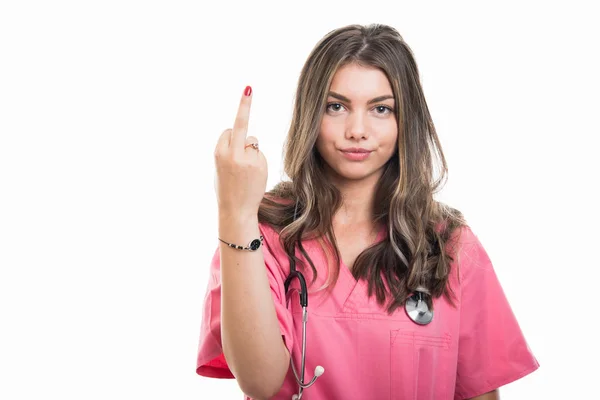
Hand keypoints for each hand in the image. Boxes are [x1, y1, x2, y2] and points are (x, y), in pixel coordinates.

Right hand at [214, 86, 267, 218]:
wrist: (236, 210)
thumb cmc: (227, 188)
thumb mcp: (220, 167)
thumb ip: (228, 150)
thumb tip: (244, 136)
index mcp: (218, 152)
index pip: (229, 131)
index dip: (232, 134)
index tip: (246, 92)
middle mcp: (232, 153)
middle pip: (241, 125)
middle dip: (244, 106)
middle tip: (248, 88)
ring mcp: (247, 158)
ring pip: (253, 141)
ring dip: (251, 150)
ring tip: (246, 171)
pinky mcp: (260, 164)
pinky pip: (260, 153)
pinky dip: (258, 160)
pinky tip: (253, 174)